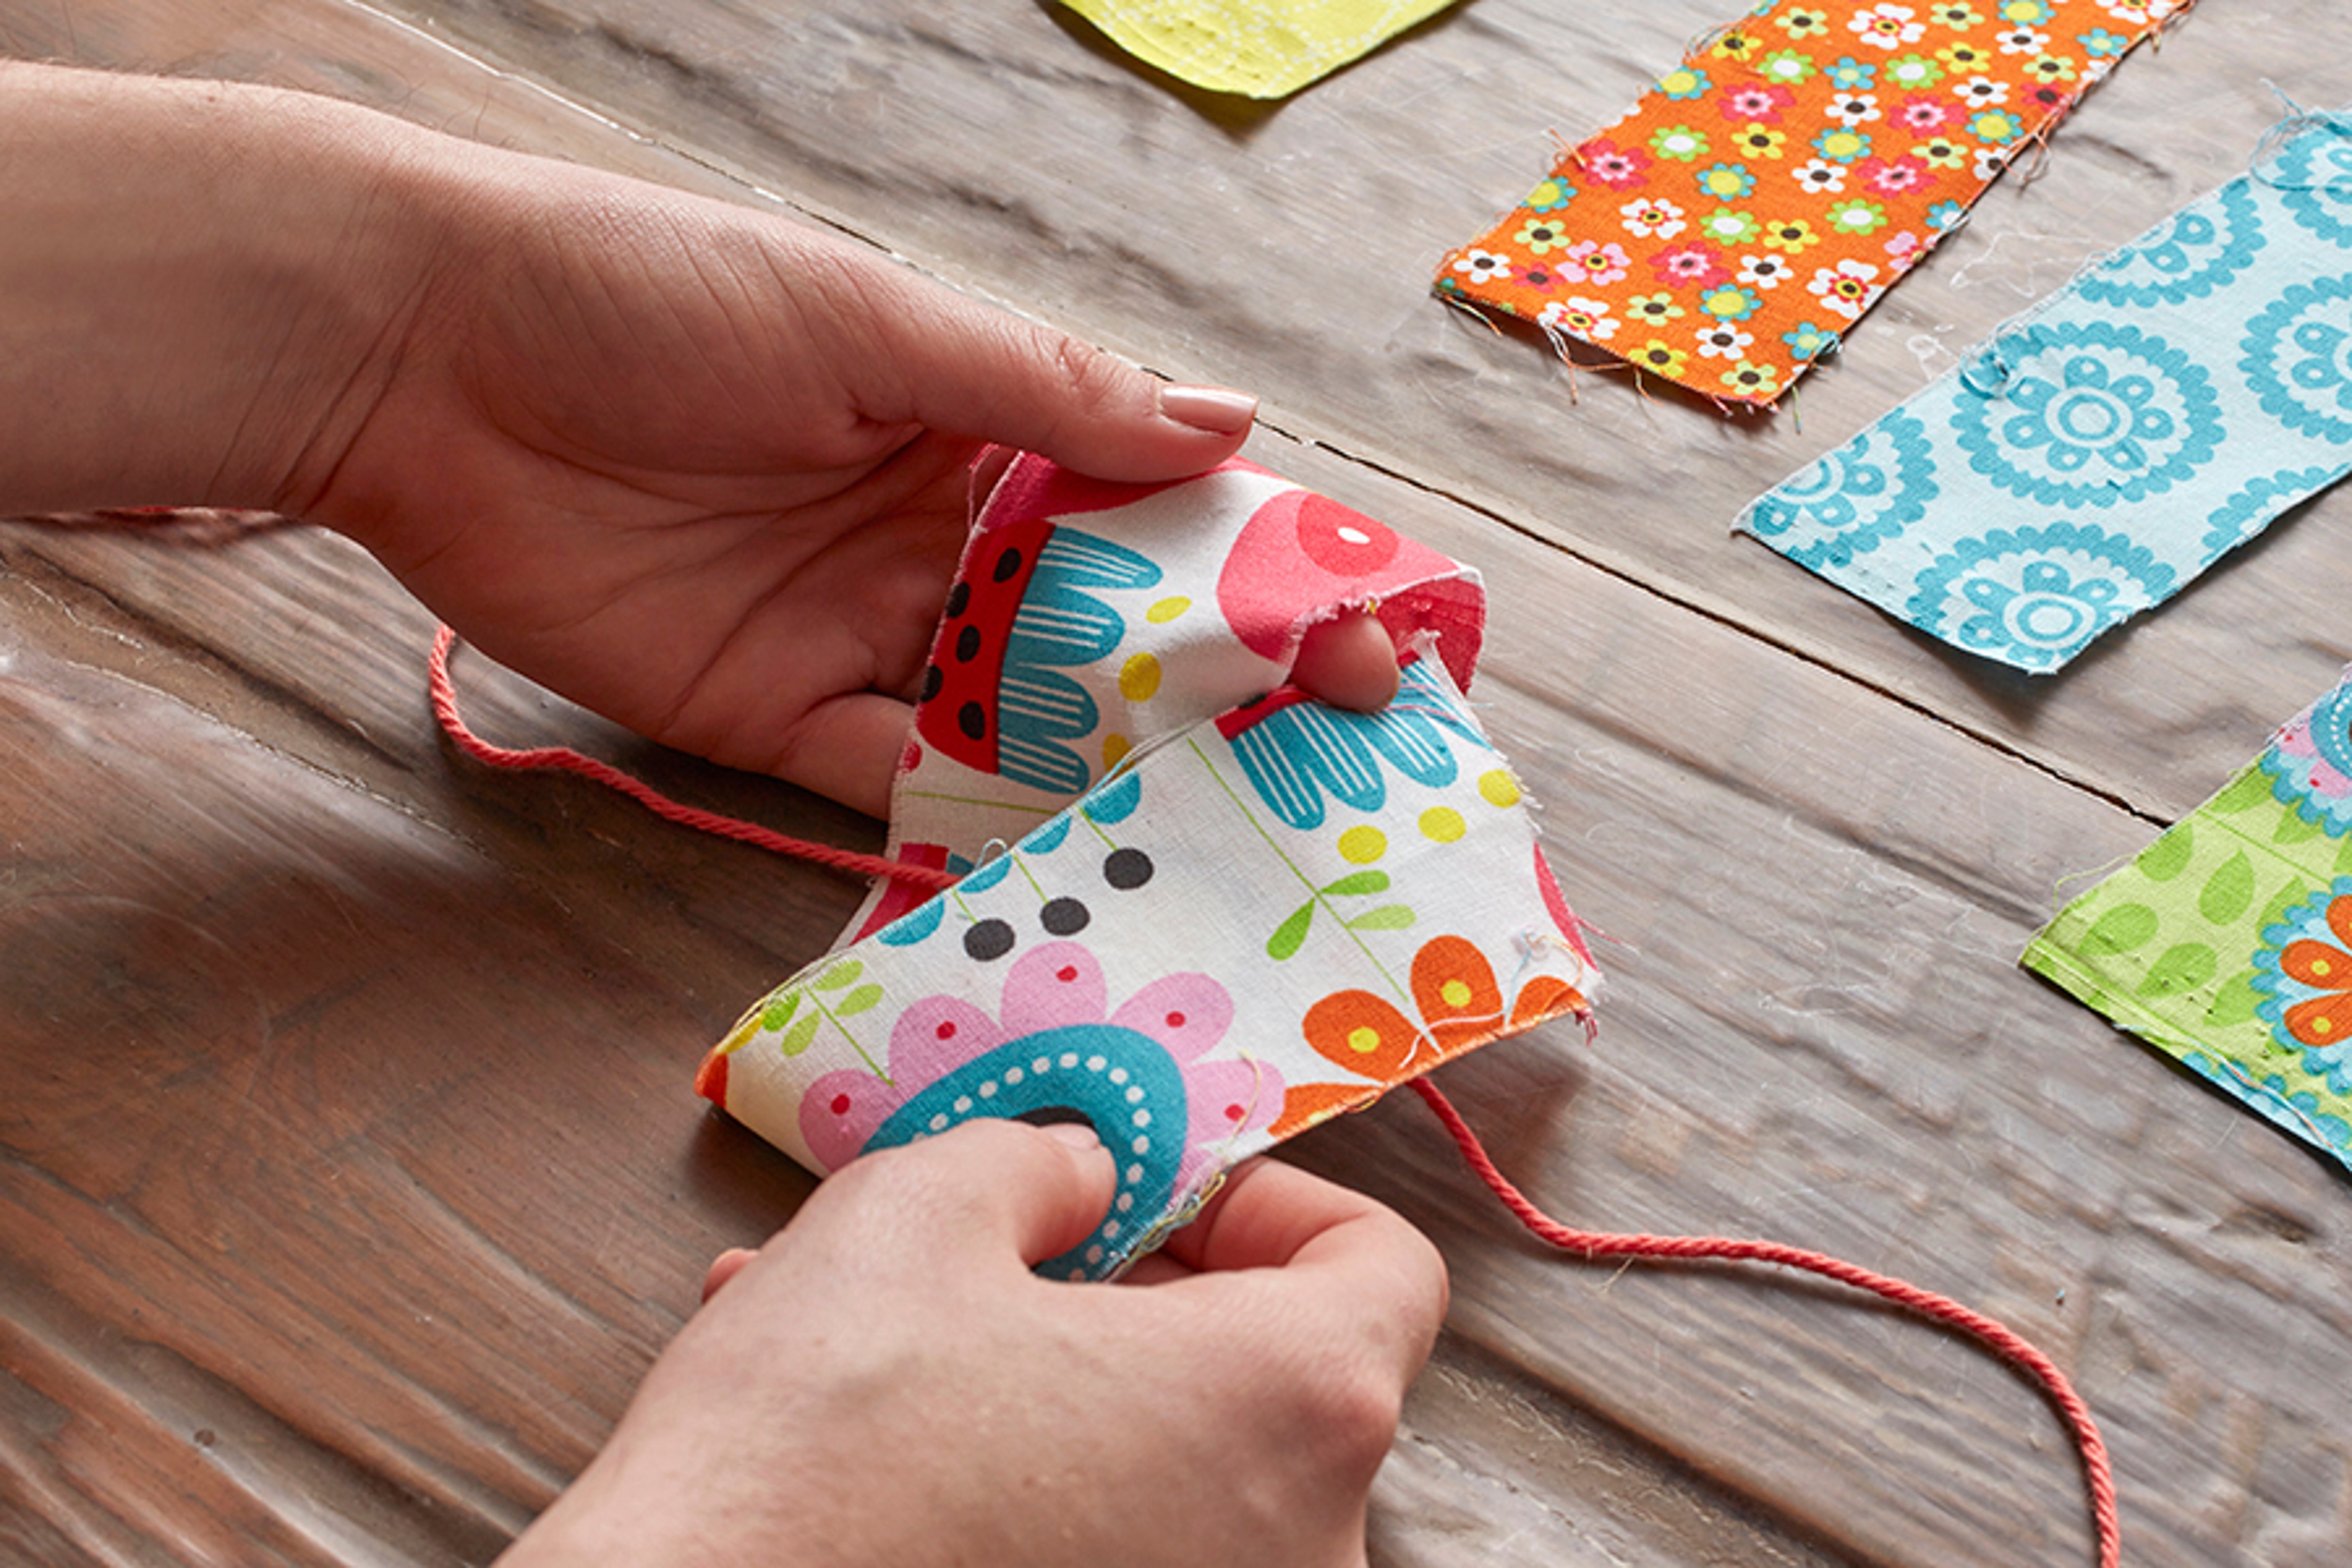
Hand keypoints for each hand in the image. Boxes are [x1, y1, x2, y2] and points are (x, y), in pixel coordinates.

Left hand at [0, 66, 1399, 815]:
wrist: (424, 360)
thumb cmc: (652, 294)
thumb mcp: (867, 321)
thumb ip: (1045, 392)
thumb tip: (1228, 428)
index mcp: (977, 427)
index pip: (1145, 513)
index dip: (1250, 575)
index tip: (1356, 637)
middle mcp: (938, 538)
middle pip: (1097, 636)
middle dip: (1204, 700)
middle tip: (1316, 771)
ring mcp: (861, 633)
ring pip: (1012, 722)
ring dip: (1104, 776)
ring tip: (1217, 840)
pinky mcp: (771, 715)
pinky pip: (892, 784)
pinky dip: (967, 821)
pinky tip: (1058, 861)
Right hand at [500, 1120, 1446, 1567]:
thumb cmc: (817, 1448)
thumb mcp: (915, 1212)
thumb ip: (1040, 1161)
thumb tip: (1082, 1178)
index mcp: (1291, 1405)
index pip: (1385, 1270)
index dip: (1269, 1204)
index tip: (1152, 1198)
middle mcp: (1299, 1548)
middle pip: (1269, 1377)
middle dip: (1129, 1298)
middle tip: (1004, 1258)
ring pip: (1162, 1471)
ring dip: (1043, 1388)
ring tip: (885, 1339)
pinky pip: (1106, 1552)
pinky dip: (1019, 1490)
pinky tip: (877, 1449)